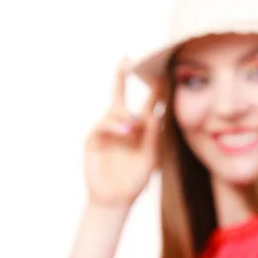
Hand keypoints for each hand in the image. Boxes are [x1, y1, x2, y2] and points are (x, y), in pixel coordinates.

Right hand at [84, 58, 161, 207]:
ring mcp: (107, 131)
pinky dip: (114, 125)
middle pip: (122, 96)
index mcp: (141, 129)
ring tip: (133, 126)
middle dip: (123, 77)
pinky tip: (126, 130)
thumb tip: (153, 114)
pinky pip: (102, 125)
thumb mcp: (151, 159)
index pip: (148, 104)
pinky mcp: (94, 139)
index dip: (155, 90)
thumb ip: (153, 137)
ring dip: (124, 114)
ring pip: (114, 110)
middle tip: (128, 59)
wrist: (115, 199)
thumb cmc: (135, 181)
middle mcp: (124, 126)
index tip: (163, 72)